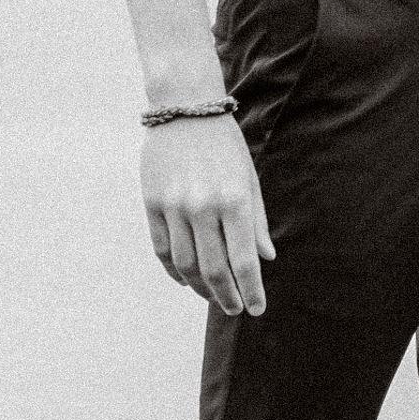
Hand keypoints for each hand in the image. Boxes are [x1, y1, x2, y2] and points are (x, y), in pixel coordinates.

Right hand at [141, 112, 273, 317]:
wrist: (185, 110)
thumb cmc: (225, 146)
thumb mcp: (249, 180)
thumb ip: (256, 222)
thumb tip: (265, 259)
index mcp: (234, 201)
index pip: (243, 261)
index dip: (251, 290)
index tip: (256, 309)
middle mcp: (203, 207)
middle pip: (213, 270)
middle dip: (226, 296)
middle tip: (235, 309)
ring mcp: (174, 207)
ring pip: (185, 264)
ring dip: (200, 288)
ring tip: (213, 297)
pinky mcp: (152, 204)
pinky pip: (162, 249)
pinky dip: (173, 270)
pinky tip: (185, 279)